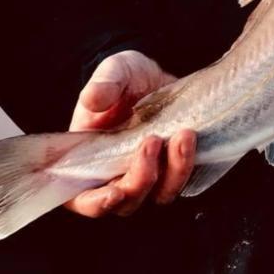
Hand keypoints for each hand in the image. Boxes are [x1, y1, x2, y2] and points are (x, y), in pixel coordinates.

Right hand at [64, 50, 196, 217]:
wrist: (159, 76)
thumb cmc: (128, 78)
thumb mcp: (116, 70)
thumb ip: (104, 84)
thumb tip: (93, 99)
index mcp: (88, 160)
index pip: (82, 198)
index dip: (95, 203)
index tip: (114, 192)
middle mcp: (117, 175)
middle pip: (127, 202)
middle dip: (141, 178)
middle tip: (152, 140)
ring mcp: (149, 174)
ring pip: (159, 193)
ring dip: (172, 170)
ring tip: (182, 135)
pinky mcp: (173, 168)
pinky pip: (182, 178)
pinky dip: (187, 163)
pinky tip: (190, 137)